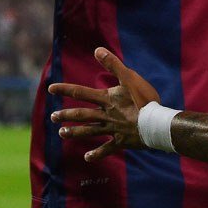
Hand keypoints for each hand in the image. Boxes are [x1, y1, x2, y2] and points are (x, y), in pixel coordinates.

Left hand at [49, 47, 161, 162]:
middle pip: (82, 114)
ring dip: (75, 132)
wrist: (156, 123)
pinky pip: (106, 149)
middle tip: (53, 116)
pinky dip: (97, 154)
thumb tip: (97, 50)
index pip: (81, 92)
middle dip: (66, 115)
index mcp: (107, 100)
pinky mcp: (121, 142)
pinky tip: (87, 157)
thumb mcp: (130, 78)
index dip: (65, 89)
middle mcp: (106, 115)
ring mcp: (113, 129)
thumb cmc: (145, 99)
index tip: (50, 88)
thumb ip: (113, 65)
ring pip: (90, 131)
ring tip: (62, 134)